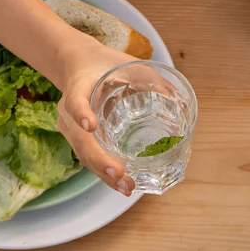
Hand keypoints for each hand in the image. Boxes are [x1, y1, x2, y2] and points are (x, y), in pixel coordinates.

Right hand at [52, 35, 139, 194]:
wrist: (79, 65)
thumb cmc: (105, 64)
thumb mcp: (126, 63)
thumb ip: (149, 79)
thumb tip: (180, 101)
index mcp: (78, 88)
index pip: (76, 101)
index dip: (81, 113)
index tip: (91, 125)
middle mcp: (69, 112)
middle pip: (81, 141)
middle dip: (100, 160)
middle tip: (119, 173)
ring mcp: (72, 129)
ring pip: (85, 156)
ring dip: (104, 174)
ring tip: (126, 187)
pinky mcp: (79, 140)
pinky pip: (90, 160)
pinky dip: (105, 175)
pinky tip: (123, 186)